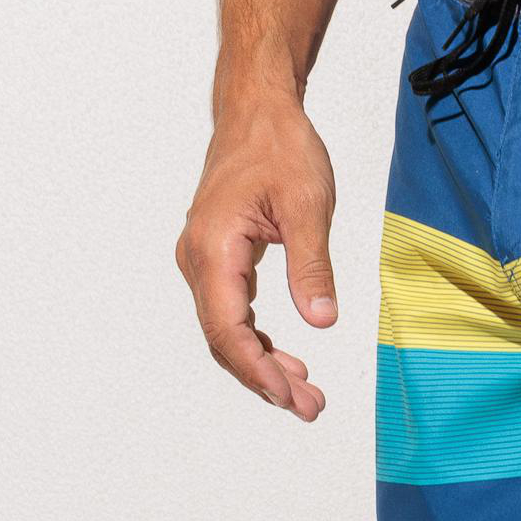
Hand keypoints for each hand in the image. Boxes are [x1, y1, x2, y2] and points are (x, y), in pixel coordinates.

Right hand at [176, 94, 336, 420]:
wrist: (257, 113)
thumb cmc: (280, 149)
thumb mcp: (308, 207)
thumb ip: (312, 268)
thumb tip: (322, 320)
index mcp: (214, 248)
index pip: (229, 329)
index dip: (258, 370)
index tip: (291, 396)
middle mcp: (198, 259)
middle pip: (225, 340)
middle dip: (266, 379)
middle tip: (311, 408)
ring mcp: (204, 261)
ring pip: (226, 331)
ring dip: (263, 365)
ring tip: (305, 393)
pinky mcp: (217, 260)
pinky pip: (231, 314)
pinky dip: (258, 341)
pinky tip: (287, 360)